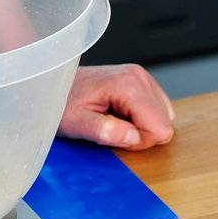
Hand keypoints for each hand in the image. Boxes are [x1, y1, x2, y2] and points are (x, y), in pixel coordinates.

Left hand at [58, 64, 175, 150]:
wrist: (54, 84)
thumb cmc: (62, 103)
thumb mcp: (77, 123)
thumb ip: (104, 131)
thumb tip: (134, 137)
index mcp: (129, 85)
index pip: (160, 129)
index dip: (138, 141)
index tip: (114, 133)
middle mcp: (139, 77)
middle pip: (164, 123)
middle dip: (139, 134)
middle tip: (111, 126)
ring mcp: (142, 77)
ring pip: (162, 117)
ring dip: (139, 126)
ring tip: (113, 119)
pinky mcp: (140, 81)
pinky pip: (156, 110)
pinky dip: (140, 118)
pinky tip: (118, 113)